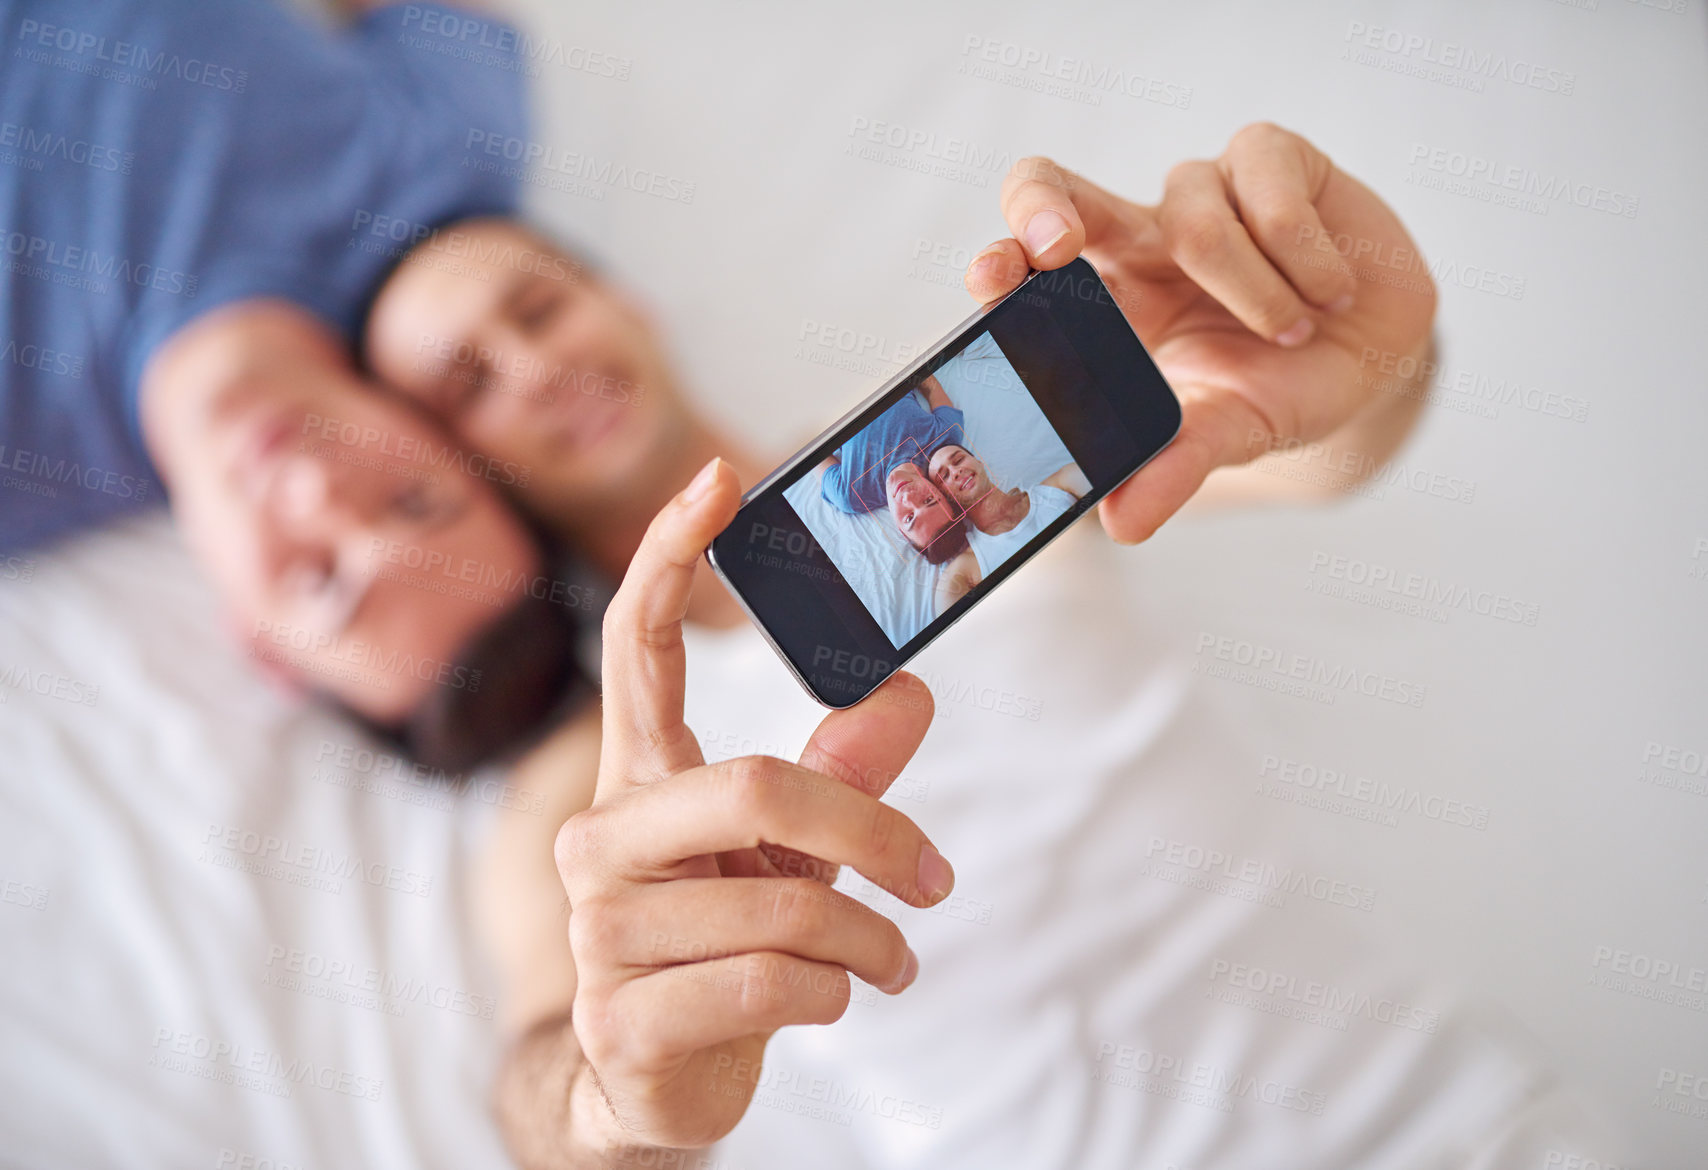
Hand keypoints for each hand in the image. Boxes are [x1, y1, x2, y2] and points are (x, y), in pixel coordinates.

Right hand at [553, 457, 953, 1151]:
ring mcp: (600, 929)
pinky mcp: (622, 1016)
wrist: (649, 1082)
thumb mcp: (787, 851)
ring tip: (890, 961)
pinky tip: (834, 1001)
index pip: (635, 645)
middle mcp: (602, 839)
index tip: (721, 477)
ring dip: (870, 940)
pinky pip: (769, 981)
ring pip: (785, 902)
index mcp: (637, 779)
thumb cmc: (720, 940)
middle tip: (938, 878)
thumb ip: (841, 774)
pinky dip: (834, 994)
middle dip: (874, 835)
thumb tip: (910, 689)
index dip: (672, 555)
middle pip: (757, 783)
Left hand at [965, 122, 1437, 542]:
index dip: (1002, 258)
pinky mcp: (1273, 157)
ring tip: (1294, 330)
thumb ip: (1173, 470)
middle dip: (1045, 206)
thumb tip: (1121, 524)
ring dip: (1252, 293)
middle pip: (1058, 188)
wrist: (1375, 358)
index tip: (994, 280)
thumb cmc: (1278, 386)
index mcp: (1107, 299)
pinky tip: (1331, 291)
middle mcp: (1140, 235)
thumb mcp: (1228, 433)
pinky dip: (1305, 259)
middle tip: (1058, 246)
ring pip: (1194, 220)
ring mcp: (1203, 188)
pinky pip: (1271, 195)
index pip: (1029, 260)